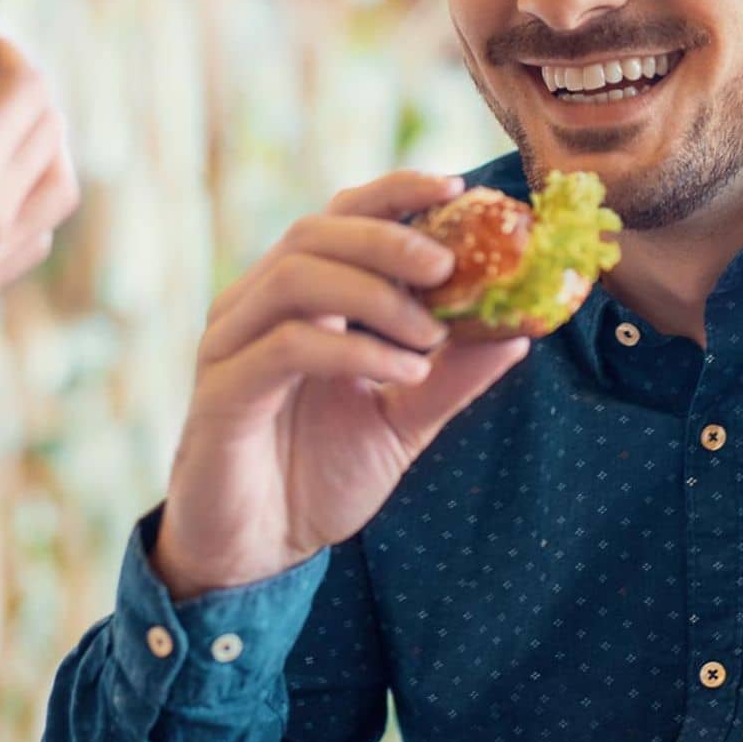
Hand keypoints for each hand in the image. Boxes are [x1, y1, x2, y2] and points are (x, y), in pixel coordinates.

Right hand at [152, 172, 529, 598]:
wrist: (256, 552)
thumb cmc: (318, 477)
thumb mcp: (402, 421)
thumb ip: (451, 376)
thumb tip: (520, 330)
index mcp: (297, 300)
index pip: (339, 218)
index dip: (393, 194)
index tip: (457, 189)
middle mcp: (256, 307)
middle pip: (314, 232)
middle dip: (388, 238)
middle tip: (450, 266)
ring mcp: (231, 344)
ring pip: (296, 276)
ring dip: (375, 294)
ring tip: (432, 335)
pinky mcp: (222, 391)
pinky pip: (286, 346)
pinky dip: (353, 349)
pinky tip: (403, 373)